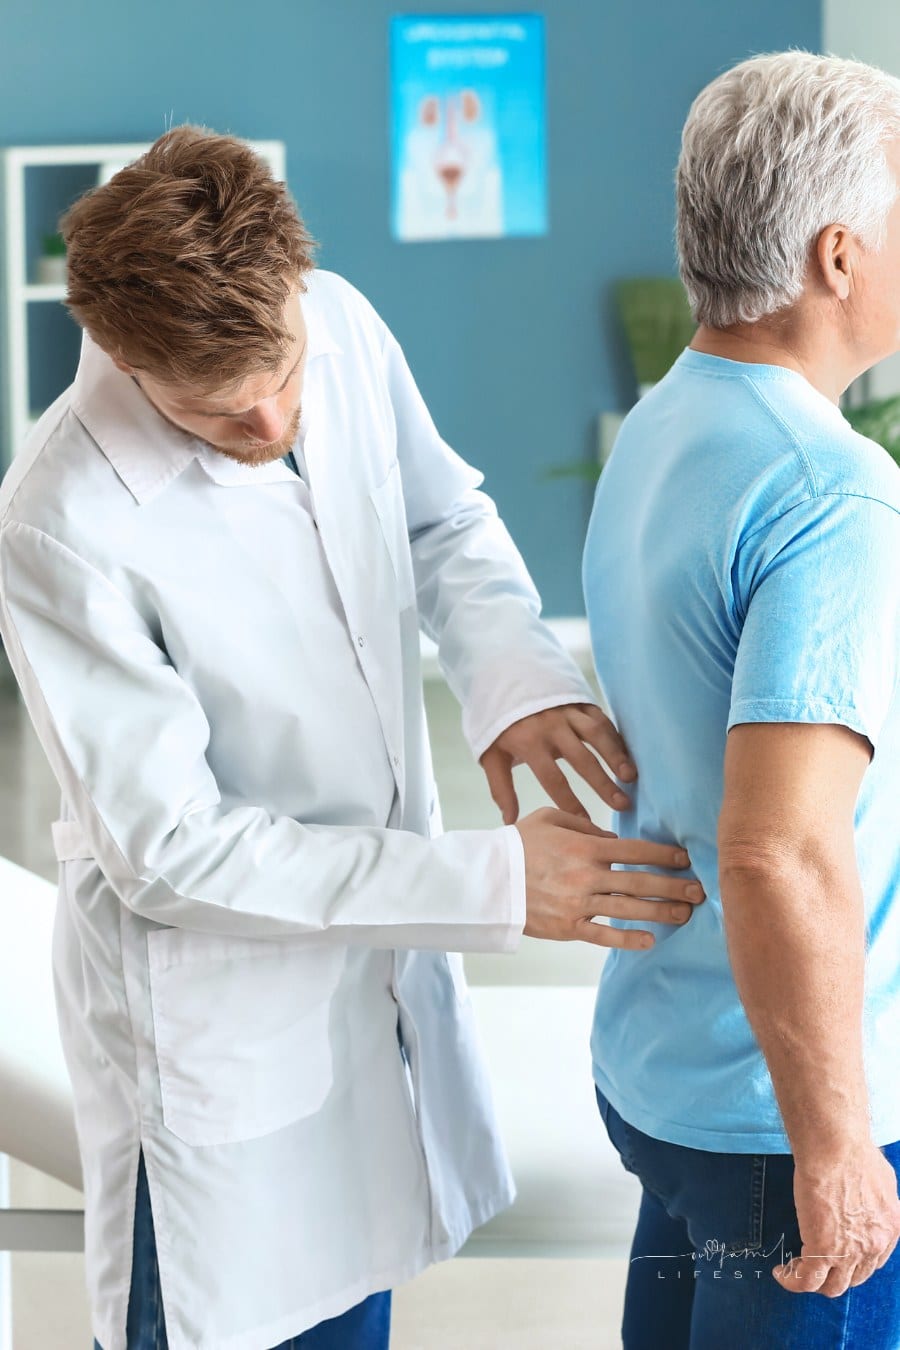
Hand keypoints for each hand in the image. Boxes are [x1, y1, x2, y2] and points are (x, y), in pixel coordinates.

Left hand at [481, 703, 636, 823]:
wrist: (505, 679)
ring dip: (616, 756)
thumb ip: (501, 788)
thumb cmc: (500, 725)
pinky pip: (602, 720)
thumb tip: (511, 821)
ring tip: (631, 777)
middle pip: (582, 759)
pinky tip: (628, 755)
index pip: (553, 779)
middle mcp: (552, 727)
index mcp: (529, 743)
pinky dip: (616, 738)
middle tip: (622, 805)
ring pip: (597, 736)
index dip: (571, 802)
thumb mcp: (491, 755)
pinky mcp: (580, 702)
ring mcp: (568, 712)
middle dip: (603, 783)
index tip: (586, 823)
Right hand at [516, 808, 702, 948]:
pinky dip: (628, 939)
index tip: (685, 858)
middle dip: (674, 886)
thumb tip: (612, 838)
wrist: (487, 879)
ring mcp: (579, 904)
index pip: (635, 850)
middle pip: (640, 882)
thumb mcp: (549, 818)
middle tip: (700, 890)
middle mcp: (587, 876)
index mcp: (585, 847)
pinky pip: (603, 935)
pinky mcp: (568, 927)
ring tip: (685, 914)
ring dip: (661, 912)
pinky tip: (651, 941)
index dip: (664, 854)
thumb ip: (584, 826)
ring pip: (629, 910)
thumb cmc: (518, 844)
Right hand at [774, 1145, 899, 1295]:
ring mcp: (849, 1252)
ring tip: (795, 1270)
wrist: (836, 1149)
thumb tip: (864, 1198)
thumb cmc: (853, 1151)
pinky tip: (782, 1272)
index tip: (837, 1255)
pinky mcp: (823, 1251)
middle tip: (816, 1263)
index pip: (873, 1260)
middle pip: (854, 1277)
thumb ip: (874, 1198)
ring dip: (814, 1282)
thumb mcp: (880, 1179)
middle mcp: (874, 1247)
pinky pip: (806, 1280)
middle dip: (835, 1274)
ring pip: (831, 1286)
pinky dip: (793, 1281)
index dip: (853, 1261)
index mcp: (889, 1229)